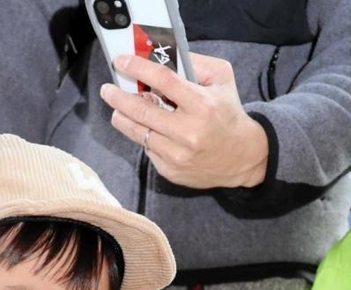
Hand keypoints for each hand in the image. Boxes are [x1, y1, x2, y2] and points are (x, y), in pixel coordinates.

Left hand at [100, 52, 268, 189]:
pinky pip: (148, 150)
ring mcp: (177, 155)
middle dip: (119, 98)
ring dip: (124, 119)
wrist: (242, 157)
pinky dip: (145, 137)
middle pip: (142, 111)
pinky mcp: (171, 171)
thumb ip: (195, 64)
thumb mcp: (222, 80)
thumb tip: (163, 58)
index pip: (163, 82)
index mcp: (201, 105)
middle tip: (108, 90)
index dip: (138, 69)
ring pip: (138, 134)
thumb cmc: (229, 114)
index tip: (121, 62)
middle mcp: (188, 132)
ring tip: (118, 110)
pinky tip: (150, 131)